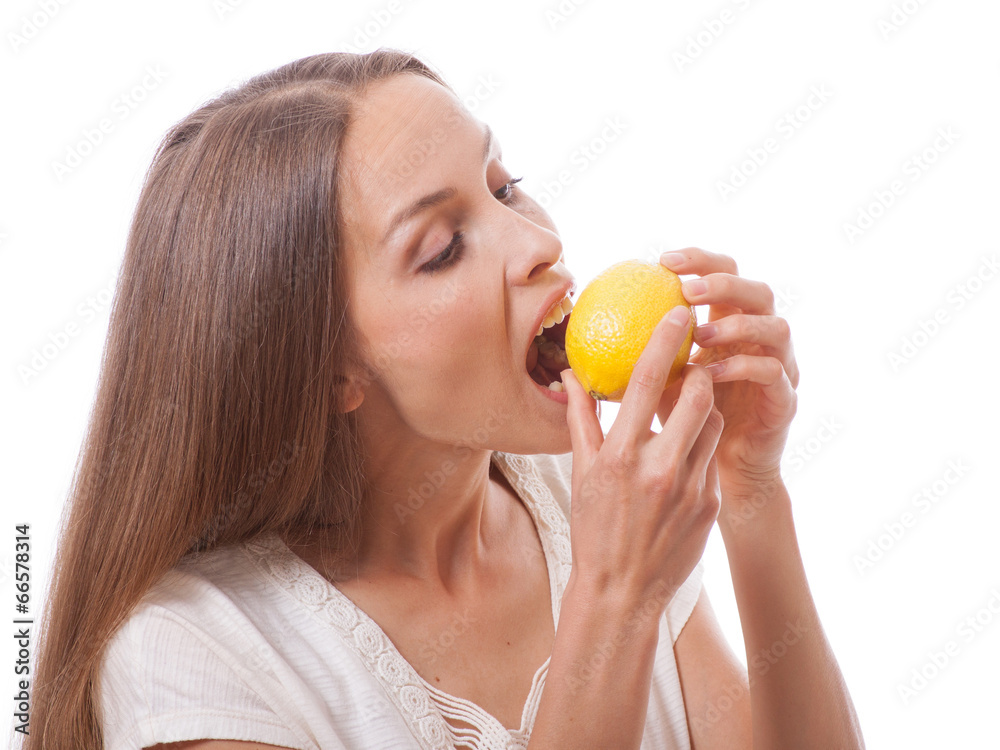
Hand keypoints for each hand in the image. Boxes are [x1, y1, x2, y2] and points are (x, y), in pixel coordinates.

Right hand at [560, 305, 723, 607]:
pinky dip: (702, 446)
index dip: (665, 340)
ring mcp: (689, 488)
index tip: (677, 311)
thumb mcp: (580, 473)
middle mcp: (658, 467)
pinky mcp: (709, 505)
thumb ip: (580, 421)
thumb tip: (571, 375)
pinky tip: (687, 452)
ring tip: (690, 407)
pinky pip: (713, 459)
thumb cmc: (594, 530)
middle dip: (700, 371)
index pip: (646, 382)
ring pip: (712, 424)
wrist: (622, 593)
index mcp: (620, 455)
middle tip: (695, 361)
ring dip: (704, 408)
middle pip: (696, 395)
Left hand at [658, 247, 797, 495]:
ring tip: (701, 334)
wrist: (723, 470)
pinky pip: (772, 372)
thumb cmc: (684, 424)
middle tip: (687, 289)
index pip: (725, 276)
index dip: (700, 261)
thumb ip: (635, 360)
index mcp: (730, 326)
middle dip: (724, 283)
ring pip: (776, 327)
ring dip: (738, 325)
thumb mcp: (655, 386)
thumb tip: (579, 349)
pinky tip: (711, 372)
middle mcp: (759, 340)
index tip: (663, 261)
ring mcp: (779, 366)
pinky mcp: (784, 399)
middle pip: (758, 292)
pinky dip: (743, 367)